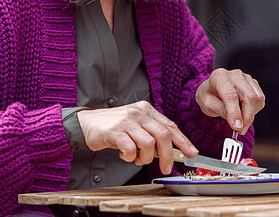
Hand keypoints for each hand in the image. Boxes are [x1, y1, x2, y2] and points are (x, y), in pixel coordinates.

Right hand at [78, 101, 198, 174]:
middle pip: (163, 135)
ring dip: (145, 158)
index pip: (170, 126)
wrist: (87, 124)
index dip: (183, 141)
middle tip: (166, 168)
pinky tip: (125, 155)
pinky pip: (130, 149)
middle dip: (168, 155)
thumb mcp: (136, 126)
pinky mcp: (114, 131)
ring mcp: (126, 121)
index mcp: (146, 109)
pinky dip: (130, 157)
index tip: (192, 153)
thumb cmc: (114, 128)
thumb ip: (152, 135)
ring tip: (137, 159)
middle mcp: (138, 113)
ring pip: (148, 144)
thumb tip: (172, 152)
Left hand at [195, 68, 264, 134]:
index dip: (235, 113)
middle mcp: (235, 74)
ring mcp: (246, 78)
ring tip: (240, 121)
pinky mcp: (254, 84)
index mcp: (220, 77)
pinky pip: (260, 100)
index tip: (237, 127)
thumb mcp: (208, 105)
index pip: (231, 95)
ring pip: (257, 99)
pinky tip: (244, 113)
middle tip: (240, 130)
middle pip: (249, 97)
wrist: (212, 90)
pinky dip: (254, 110)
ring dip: (251, 115)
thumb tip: (237, 123)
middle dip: (247, 117)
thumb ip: (221, 111)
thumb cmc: (209, 96)